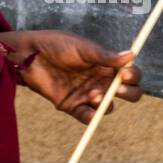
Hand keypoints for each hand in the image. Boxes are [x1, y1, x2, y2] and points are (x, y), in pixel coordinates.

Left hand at [0, 30, 141, 123]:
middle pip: (127, 93)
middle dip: (129, 93)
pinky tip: (90, 110)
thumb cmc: (56, 45)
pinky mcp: (73, 105)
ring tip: (93, 94)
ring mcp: (87, 94)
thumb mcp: (82, 47)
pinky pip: (88, 117)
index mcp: (105, 65)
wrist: (30, 55)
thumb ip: (105, 55)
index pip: (129, 74)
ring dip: (107, 103)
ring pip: (108, 107)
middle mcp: (100, 81)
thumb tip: (132, 54)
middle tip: (119, 88)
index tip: (124, 74)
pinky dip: (92, 117)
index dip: (132, 76)